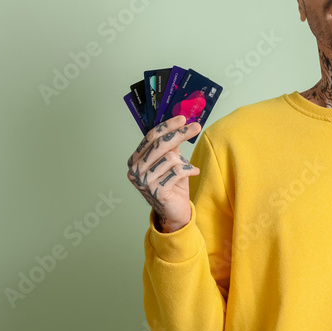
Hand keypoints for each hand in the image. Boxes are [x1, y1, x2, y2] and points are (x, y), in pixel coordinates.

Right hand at [126, 115, 200, 231]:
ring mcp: (144, 183)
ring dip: (185, 161)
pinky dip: (190, 170)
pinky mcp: (157, 192)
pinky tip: (194, 173)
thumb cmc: (172, 184)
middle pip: (160, 144)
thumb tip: (181, 122)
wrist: (175, 211)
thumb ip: (171, 144)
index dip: (168, 126)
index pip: (151, 137)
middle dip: (180, 134)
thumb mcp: (171, 160)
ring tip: (188, 168)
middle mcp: (136, 171)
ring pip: (171, 158)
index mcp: (136, 160)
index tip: (183, 119)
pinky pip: (178, 172)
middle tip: (196, 127)